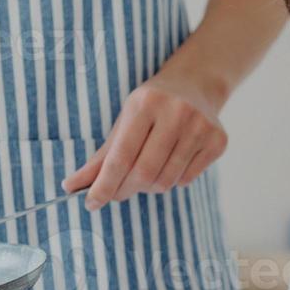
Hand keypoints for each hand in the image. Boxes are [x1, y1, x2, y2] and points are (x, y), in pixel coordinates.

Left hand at [62, 73, 227, 210]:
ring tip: (146, 173)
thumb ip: (101, 158)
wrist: (195, 85)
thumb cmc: (151, 107)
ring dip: (149, 187)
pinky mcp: (218, 141)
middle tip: (117, 193)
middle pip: (144, 173)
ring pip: (166, 180)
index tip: (91, 203)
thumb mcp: (124, 122)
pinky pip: (186, 179)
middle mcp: (176, 112)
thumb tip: (71, 187)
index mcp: (146, 103)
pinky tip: (171, 163)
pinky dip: (172, 180)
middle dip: (125, 189)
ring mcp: (201, 126)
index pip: (121, 156)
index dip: (105, 184)